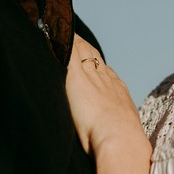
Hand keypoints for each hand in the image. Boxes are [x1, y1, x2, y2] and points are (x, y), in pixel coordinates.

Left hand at [66, 36, 149, 156]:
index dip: (94, 61)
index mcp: (117, 90)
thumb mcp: (123, 128)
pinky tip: (50, 33)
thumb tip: (119, 133)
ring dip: (71, 40)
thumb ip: (117, 124)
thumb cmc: (122, 142)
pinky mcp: (76, 76)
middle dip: (81, 46)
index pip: (103, 69)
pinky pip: (68, 52)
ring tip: (58, 30)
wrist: (120, 139)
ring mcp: (91, 76)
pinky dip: (60, 41)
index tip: (86, 56)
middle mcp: (105, 79)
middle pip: (92, 55)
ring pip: (80, 49)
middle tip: (70, 36)